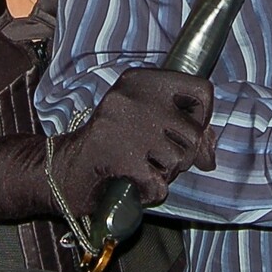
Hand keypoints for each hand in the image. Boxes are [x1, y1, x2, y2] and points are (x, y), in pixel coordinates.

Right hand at [50, 68, 216, 212]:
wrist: (62, 167)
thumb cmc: (110, 144)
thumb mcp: (145, 122)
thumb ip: (182, 130)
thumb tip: (209, 155)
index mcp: (141, 80)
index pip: (201, 89)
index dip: (203, 116)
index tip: (188, 130)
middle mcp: (134, 96)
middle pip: (193, 132)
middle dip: (182, 155)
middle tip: (156, 157)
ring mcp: (127, 126)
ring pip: (178, 159)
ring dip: (164, 173)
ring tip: (139, 166)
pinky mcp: (120, 156)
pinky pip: (159, 184)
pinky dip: (149, 191)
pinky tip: (132, 183)